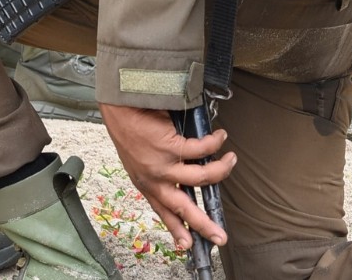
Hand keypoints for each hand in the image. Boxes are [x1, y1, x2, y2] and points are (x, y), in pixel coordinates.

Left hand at [98, 103, 232, 253]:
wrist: (120, 105)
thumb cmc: (129, 126)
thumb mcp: (139, 158)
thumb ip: (159, 170)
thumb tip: (184, 169)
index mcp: (146, 184)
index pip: (163, 212)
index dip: (177, 230)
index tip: (187, 245)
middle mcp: (155, 180)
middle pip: (184, 208)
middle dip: (205, 224)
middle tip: (221, 236)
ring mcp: (163, 165)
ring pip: (201, 177)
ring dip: (221, 170)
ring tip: (231, 160)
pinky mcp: (170, 147)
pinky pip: (201, 149)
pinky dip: (214, 143)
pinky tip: (221, 137)